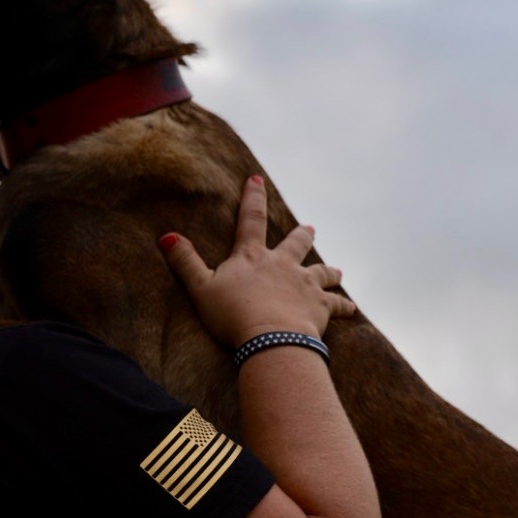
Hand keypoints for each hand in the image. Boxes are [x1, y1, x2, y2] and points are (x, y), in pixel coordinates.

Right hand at [158, 175, 356, 349]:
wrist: (271, 338)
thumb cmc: (233, 316)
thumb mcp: (201, 288)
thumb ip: (185, 263)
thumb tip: (166, 236)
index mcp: (252, 258)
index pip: (250, 220)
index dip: (252, 198)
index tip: (256, 179)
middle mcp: (282, 265)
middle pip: (296, 243)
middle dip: (302, 235)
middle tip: (311, 228)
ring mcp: (304, 284)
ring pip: (322, 271)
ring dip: (329, 271)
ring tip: (337, 271)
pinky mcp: (320, 307)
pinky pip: (336, 304)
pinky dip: (343, 305)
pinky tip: (351, 308)